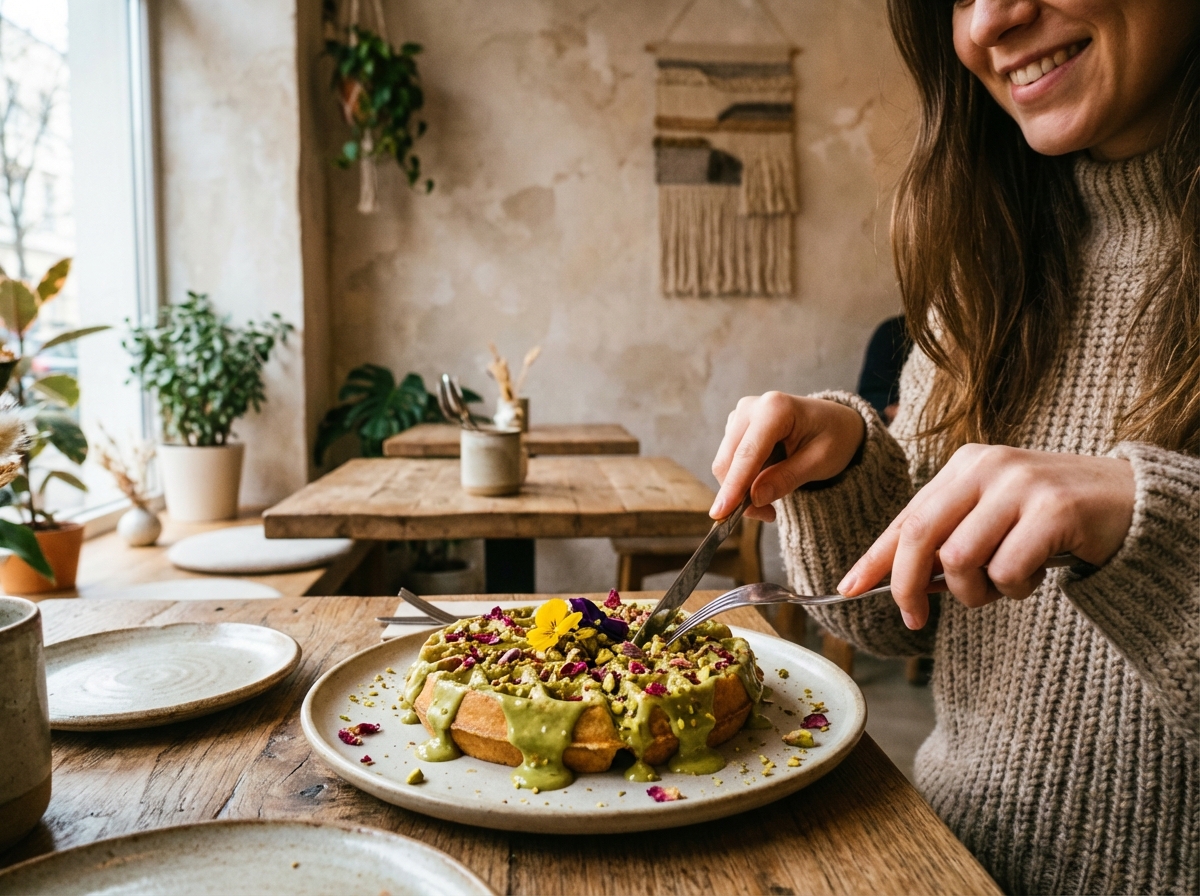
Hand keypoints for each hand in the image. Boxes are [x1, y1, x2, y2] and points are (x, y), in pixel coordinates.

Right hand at [710, 393, 865, 522]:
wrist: (836, 423)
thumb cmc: (834, 437)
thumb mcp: (820, 462)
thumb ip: (786, 478)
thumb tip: (754, 498)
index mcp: (775, 409)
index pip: (747, 454)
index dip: (733, 486)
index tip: (721, 514)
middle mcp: (751, 408)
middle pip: (729, 460)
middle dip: (739, 494)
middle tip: (768, 515)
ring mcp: (741, 416)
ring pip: (726, 464)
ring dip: (742, 489)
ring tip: (772, 500)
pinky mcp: (736, 427)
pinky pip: (730, 462)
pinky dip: (742, 480)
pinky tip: (766, 482)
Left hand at [838, 444, 1135, 628]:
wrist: (1133, 501)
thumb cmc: (1053, 519)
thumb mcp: (994, 519)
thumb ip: (952, 540)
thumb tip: (903, 584)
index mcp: (964, 466)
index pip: (906, 517)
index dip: (874, 557)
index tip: (847, 588)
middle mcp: (986, 467)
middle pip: (921, 536)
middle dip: (908, 585)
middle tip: (913, 617)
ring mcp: (1020, 485)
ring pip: (961, 559)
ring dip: (975, 592)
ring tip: (1002, 586)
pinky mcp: (1053, 509)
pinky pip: (1007, 569)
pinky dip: (1014, 588)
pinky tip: (1034, 577)